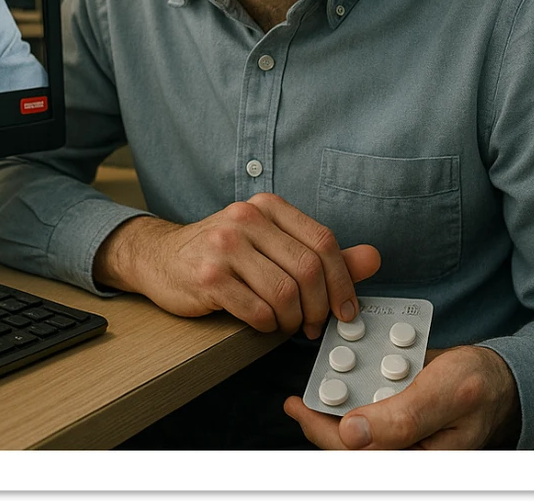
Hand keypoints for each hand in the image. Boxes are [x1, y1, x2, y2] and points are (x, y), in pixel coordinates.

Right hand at [93, 192, 380, 337]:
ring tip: (285, 325)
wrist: (160, 257)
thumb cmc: (223, 254)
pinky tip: (260, 323)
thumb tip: (373, 258)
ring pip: (285, 294)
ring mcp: (224, 245)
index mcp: (267, 206)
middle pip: (308, 270)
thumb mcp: (272, 245)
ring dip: (292, 321)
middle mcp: (246, 218)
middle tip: (314, 326)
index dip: (343, 282)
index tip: (345, 310)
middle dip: (319, 308)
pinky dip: (266, 326)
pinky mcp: (208, 276)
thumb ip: (321, 254)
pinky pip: (257, 311)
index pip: (323, 242)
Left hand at [284, 345, 521, 448]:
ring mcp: (405, 438)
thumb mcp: (444, 395)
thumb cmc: (480, 386)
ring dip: (337, 408)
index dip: (324, 435)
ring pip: (359, 430)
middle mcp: (409, 453)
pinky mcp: (402, 421)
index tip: (298, 409)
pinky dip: (355, 393)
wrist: (500, 376)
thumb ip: (402, 418)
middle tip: (297, 402)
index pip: (360, 458)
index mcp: (421, 460)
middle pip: (353, 447)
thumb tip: (351, 434)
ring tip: (321, 385)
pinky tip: (347, 374)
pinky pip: (371, 412)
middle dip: (324, 424)